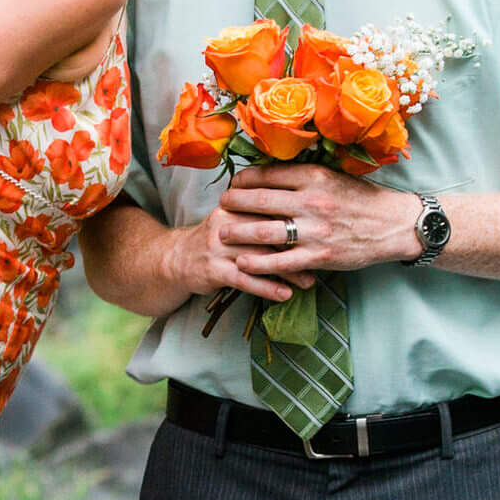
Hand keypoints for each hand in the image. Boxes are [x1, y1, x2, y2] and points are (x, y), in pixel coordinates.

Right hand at [175, 203, 313, 306]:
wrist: (177, 259)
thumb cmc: (217, 240)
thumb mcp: (236, 218)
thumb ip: (262, 212)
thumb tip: (304, 213)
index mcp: (235, 205)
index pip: (269, 207)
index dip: (297, 219)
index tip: (322, 230)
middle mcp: (225, 222)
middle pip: (267, 231)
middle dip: (297, 245)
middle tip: (323, 258)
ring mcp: (217, 246)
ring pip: (258, 257)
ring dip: (287, 271)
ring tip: (309, 281)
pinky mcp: (212, 269)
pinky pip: (244, 279)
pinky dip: (266, 288)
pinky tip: (285, 294)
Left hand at [218, 166, 423, 276]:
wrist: (395, 225)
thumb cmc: (363, 200)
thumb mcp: (335, 178)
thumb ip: (305, 177)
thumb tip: (270, 174)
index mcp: (315, 176)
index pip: (268, 175)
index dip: (244, 179)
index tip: (234, 183)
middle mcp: (312, 201)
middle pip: (260, 201)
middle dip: (234, 203)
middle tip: (221, 205)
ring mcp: (315, 231)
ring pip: (264, 231)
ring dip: (238, 232)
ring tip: (222, 233)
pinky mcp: (319, 257)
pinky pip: (281, 261)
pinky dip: (258, 263)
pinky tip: (242, 262)